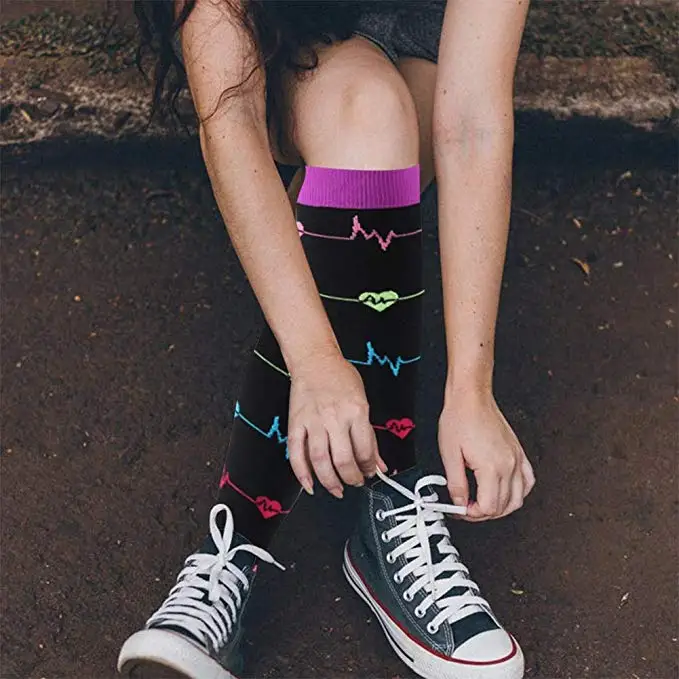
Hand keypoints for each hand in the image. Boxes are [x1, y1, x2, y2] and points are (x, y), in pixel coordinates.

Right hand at [287, 352, 386, 497]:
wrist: (315, 359)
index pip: (365, 450)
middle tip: (355, 482)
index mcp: (356, 411)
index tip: (370, 472)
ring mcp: (313, 421)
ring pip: (320, 460)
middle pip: (343, 459)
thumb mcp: (363, 402)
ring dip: (329, 481)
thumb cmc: (340, 377)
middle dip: (352, 478)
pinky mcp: (296, 423)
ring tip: (337, 489)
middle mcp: (335, 417)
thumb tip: (379, 463)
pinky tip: (309, 484)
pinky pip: (296, 452)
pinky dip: (301, 473)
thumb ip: (370, 436)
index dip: (369, 468)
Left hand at [438, 388, 534, 520]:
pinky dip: (518, 492)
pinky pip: (527, 481)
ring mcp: (516, 459)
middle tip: (467, 508)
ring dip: (502, 507)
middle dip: (484, 512)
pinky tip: (506, 492)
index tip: (461, 510)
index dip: (472, 514)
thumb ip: (455, 484)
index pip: (489, 507)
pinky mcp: (518, 452)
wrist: (471, 398)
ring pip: (519, 498)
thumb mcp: (449, 455)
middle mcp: (509, 464)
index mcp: (491, 467)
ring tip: (483, 504)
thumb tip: (458, 502)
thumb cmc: (460, 418)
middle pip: (504, 506)